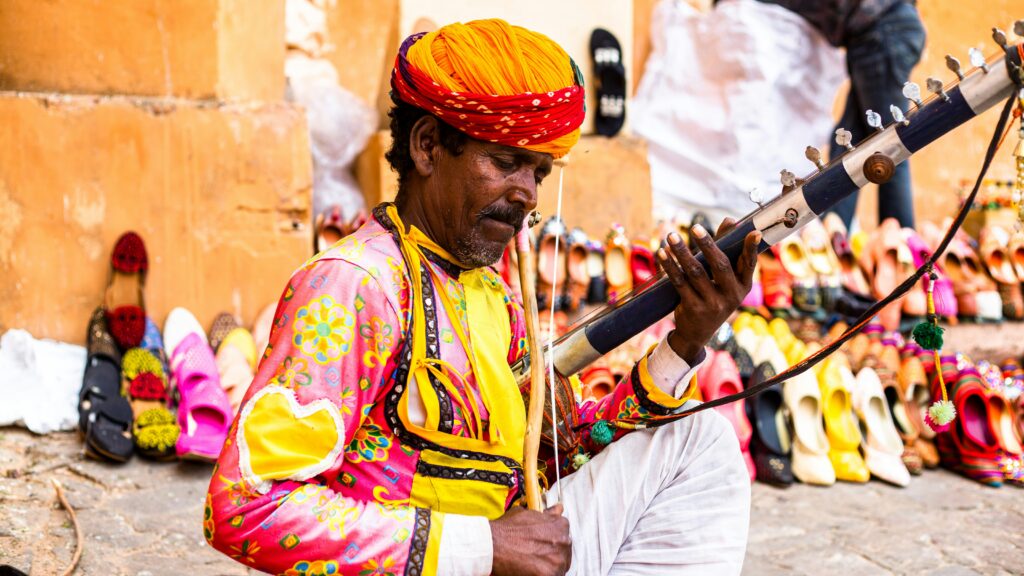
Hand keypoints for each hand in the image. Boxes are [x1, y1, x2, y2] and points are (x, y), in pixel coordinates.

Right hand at [491, 504, 571, 575]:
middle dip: (551, 555)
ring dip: (548, 567)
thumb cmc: (507, 529)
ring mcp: (558, 559)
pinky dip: (542, 574)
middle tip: (534, 556)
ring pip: (559, 567)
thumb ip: (546, 514)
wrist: (492, 544)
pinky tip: (531, 571)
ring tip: (531, 564)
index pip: (563, 537)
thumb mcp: (527, 514)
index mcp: (561, 525)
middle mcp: (564, 541)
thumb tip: (559, 508)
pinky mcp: (550, 574)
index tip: (541, 546)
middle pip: (563, 553)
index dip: (551, 543)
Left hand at [658, 219, 759, 362]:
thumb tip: (730, 220)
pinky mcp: (694, 308)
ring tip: (671, 236)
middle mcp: (731, 295)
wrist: (698, 332)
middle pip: (720, 265)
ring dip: (682, 252)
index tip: (752, 232)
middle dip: (707, 245)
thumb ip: (725, 249)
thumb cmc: (713, 296)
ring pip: (696, 272)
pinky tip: (662, 254)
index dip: (751, 248)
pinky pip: (680, 283)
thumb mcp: (724, 279)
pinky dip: (670, 267)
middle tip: (695, 227)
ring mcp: (713, 303)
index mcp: (743, 285)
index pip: (749, 264)